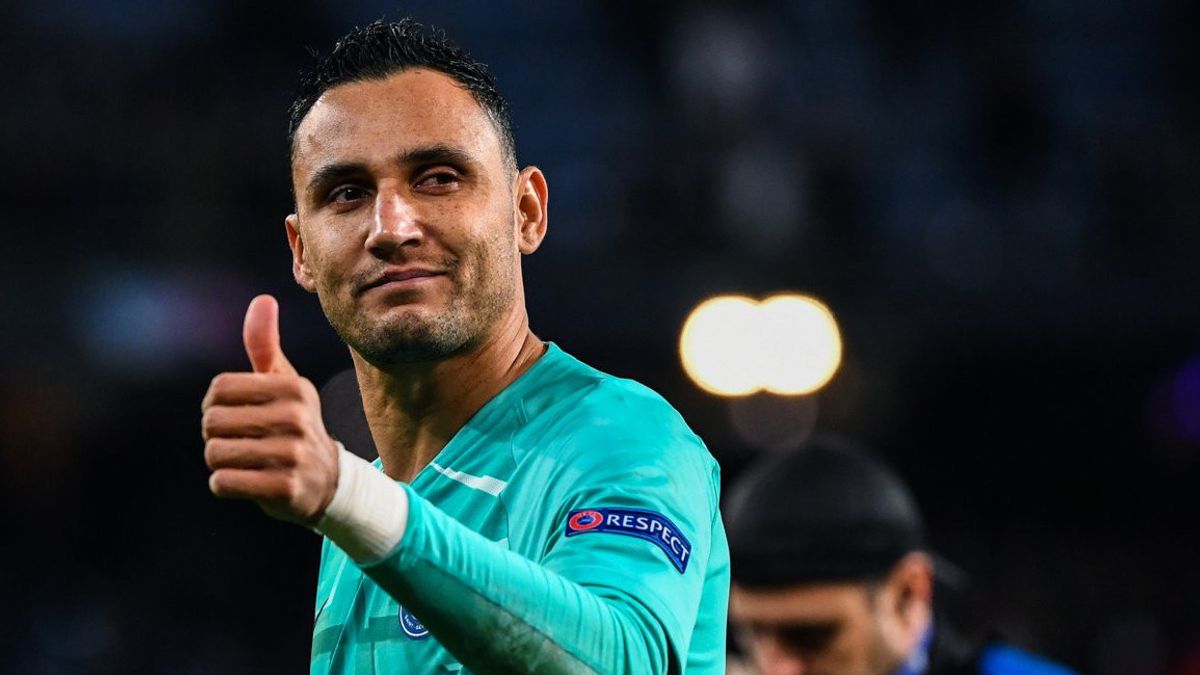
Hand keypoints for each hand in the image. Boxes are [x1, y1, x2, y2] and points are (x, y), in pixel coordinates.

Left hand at [201, 295, 338, 524]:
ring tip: (245, 462)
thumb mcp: (285, 384)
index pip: (218, 389)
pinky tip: (248, 482)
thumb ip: (265, 345)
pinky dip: (225, 485)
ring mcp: (293, 454)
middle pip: (211, 423)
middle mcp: (296, 418)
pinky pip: (223, 482)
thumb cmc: (294, 425)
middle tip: (241, 442)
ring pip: (215, 453)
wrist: (327, 482)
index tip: (233, 415)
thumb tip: (263, 299)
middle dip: (216, 436)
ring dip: (220, 462)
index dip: (214, 405)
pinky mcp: (285, 488)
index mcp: (293, 387)